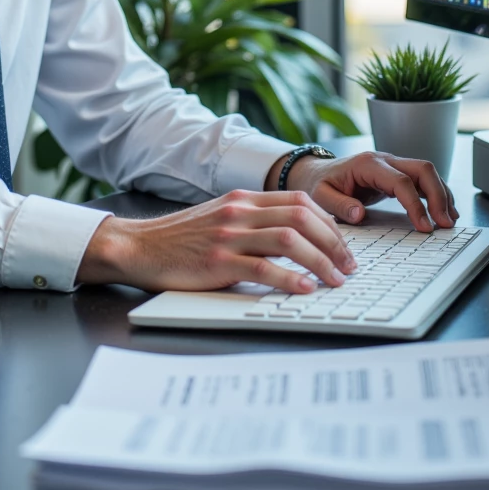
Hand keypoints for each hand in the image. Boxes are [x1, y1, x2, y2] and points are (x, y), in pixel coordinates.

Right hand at [76, 189, 357, 295]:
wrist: (140, 247)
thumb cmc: (181, 239)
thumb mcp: (221, 219)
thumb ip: (254, 223)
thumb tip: (296, 239)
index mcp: (243, 200)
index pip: (299, 201)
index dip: (328, 223)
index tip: (343, 245)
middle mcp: (240, 213)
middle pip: (302, 217)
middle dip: (333, 243)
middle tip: (348, 266)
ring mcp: (229, 236)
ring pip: (290, 240)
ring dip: (321, 262)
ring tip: (336, 280)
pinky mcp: (219, 262)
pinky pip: (263, 269)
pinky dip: (290, 279)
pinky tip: (305, 289)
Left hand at [275, 150, 456, 232]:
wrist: (315, 172)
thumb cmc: (319, 183)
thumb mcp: (320, 195)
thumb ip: (338, 204)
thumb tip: (358, 214)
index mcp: (367, 164)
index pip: (401, 181)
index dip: (416, 204)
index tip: (425, 226)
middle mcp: (384, 160)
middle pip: (423, 169)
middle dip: (439, 195)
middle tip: (445, 223)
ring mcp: (393, 165)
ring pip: (427, 172)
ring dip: (442, 194)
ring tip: (450, 221)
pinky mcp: (397, 174)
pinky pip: (423, 180)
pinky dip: (437, 194)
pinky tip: (443, 211)